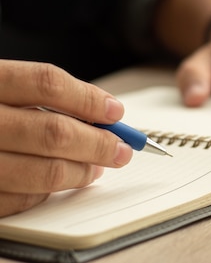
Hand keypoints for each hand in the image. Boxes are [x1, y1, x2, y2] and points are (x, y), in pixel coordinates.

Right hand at [0, 60, 132, 216]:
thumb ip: (38, 96)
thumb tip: (101, 114)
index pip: (46, 83)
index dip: (88, 98)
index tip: (115, 112)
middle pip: (51, 131)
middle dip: (97, 143)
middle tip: (121, 149)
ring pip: (40, 171)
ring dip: (80, 172)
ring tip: (97, 169)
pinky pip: (16, 200)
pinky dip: (45, 193)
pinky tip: (57, 184)